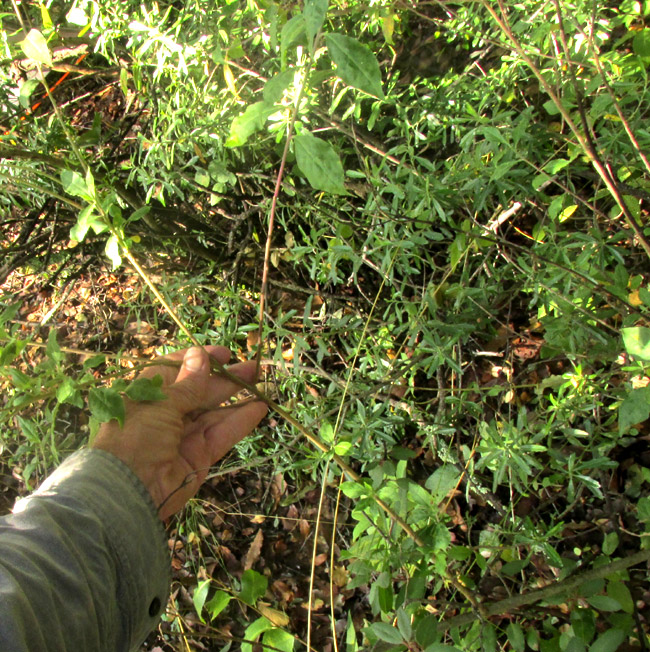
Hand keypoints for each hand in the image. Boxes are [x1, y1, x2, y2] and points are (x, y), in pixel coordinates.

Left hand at [92, 346, 266, 519]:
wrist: (129, 491)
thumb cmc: (136, 437)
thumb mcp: (160, 404)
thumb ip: (187, 384)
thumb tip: (200, 356)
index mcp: (148, 397)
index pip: (176, 371)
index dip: (199, 361)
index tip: (223, 354)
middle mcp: (166, 414)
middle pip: (200, 391)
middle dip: (225, 378)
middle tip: (251, 367)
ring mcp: (184, 436)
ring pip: (214, 412)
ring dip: (237, 398)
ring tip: (261, 383)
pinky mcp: (199, 456)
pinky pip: (222, 434)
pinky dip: (241, 421)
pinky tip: (259, 408)